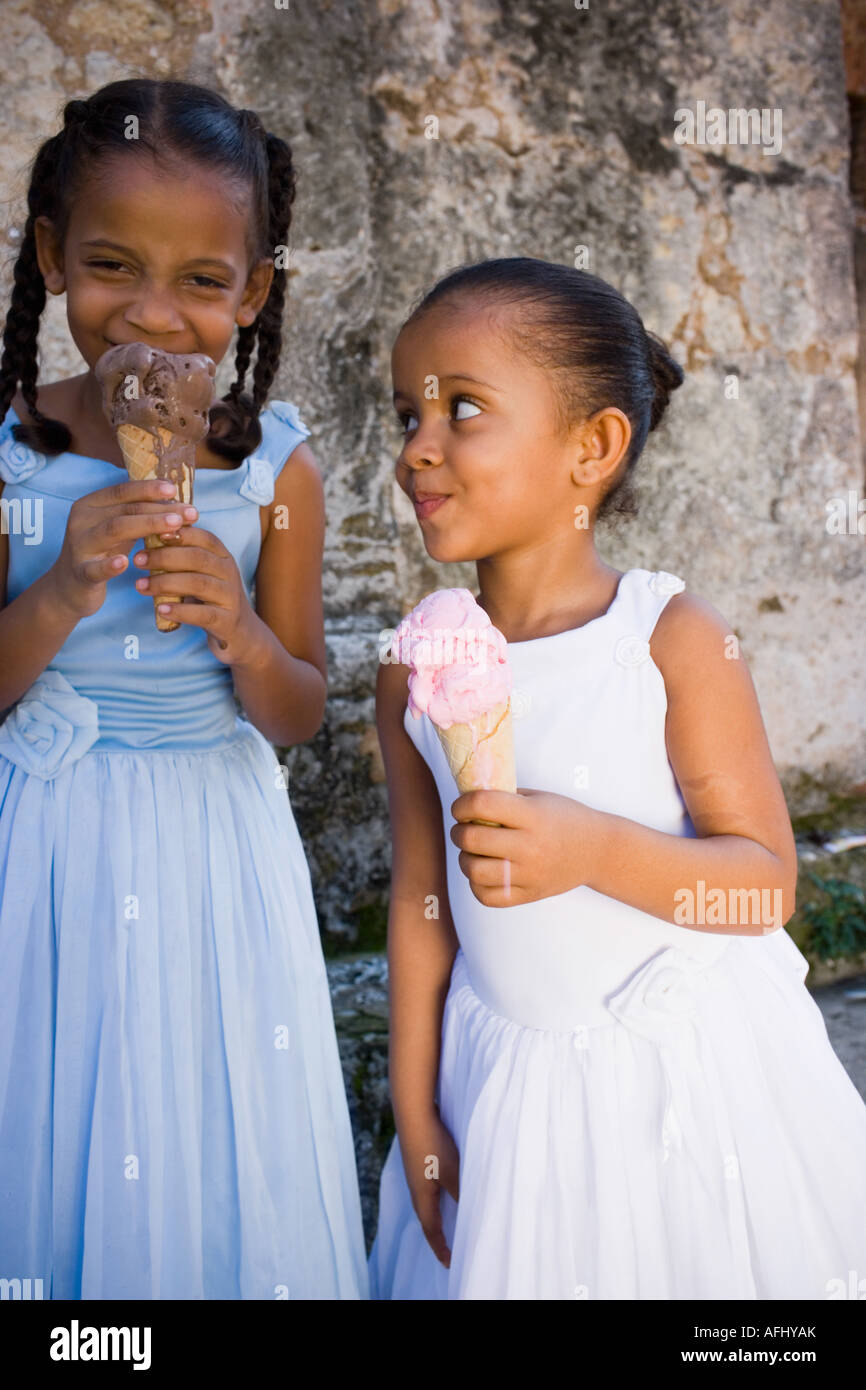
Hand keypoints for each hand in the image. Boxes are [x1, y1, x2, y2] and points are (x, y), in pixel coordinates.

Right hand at [48, 478, 198, 620]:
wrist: (69, 588)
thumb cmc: (101, 553)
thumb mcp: (118, 529)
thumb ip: (138, 514)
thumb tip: (177, 502)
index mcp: (90, 504)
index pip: (122, 491)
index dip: (149, 488)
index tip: (175, 489)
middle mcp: (82, 520)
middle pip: (124, 510)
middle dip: (159, 509)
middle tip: (188, 513)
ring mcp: (79, 546)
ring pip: (114, 530)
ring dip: (147, 526)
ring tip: (174, 526)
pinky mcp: (80, 573)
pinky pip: (94, 568)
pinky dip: (110, 565)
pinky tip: (126, 562)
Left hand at [131, 524, 262, 664]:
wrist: (240, 632)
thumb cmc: (211, 597)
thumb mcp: (201, 572)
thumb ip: (183, 557)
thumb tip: (149, 536)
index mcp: (222, 556)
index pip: (204, 537)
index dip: (180, 533)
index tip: (154, 532)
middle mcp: (229, 572)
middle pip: (197, 558)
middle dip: (164, 556)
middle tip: (138, 559)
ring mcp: (229, 597)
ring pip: (198, 584)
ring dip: (166, 583)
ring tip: (140, 585)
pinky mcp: (227, 621)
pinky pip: (202, 614)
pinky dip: (180, 611)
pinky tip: (161, 609)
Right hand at [398, 1110, 459, 1267]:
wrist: (413, 1112)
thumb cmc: (433, 1144)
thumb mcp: (453, 1173)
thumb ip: (462, 1194)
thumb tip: (473, 1213)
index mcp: (422, 1196)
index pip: (431, 1230)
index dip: (440, 1248)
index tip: (450, 1263)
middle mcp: (416, 1187)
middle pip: (427, 1218)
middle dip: (437, 1236)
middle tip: (448, 1250)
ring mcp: (417, 1172)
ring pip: (428, 1202)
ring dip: (438, 1216)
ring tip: (449, 1225)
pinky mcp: (420, 1159)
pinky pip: (430, 1187)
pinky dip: (439, 1197)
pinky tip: (448, 1189)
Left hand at [449, 788, 600, 905]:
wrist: (597, 851)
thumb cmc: (565, 819)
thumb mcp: (539, 798)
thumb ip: (505, 797)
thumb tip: (466, 798)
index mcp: (533, 816)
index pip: (482, 805)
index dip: (462, 804)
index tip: (461, 807)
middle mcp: (530, 846)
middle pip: (472, 839)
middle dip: (458, 832)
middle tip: (462, 829)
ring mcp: (529, 874)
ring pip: (474, 871)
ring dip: (465, 859)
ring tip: (472, 852)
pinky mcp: (529, 895)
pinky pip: (486, 896)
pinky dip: (476, 884)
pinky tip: (483, 872)